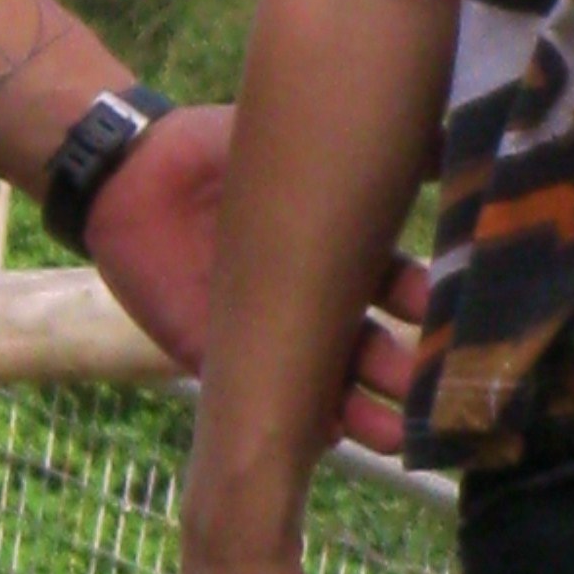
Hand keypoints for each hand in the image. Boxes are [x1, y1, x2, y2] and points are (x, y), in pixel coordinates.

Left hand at [85, 107, 429, 451]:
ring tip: (394, 434)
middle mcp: (312, 301)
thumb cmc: (218, 151)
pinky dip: (297, 421)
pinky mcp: (220, 358)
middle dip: (398, 368)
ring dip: (362, 411)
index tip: (442, 312)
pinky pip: (264, 397)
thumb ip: (353, 148)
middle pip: (367, 344)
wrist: (131, 174)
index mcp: (336, 252)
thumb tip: (442, 136)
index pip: (392, 285)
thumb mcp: (289, 144)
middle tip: (423, 384)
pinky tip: (326, 437)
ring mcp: (268, 334)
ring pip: (326, 384)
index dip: (419, 300)